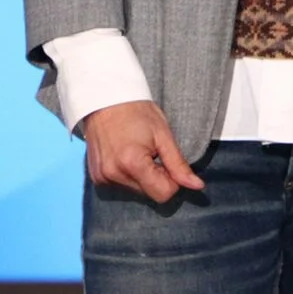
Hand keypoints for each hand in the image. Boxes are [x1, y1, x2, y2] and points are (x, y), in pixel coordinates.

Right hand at [81, 99, 205, 203]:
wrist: (105, 99)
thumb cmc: (137, 112)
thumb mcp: (163, 134)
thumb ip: (179, 165)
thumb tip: (197, 186)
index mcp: (133, 164)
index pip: (163, 194)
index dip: (172, 180)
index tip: (167, 161)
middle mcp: (114, 175)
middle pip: (149, 193)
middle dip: (156, 178)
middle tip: (151, 153)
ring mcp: (102, 178)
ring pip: (136, 191)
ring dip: (142, 177)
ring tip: (136, 151)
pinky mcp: (96, 177)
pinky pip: (121, 186)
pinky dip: (128, 175)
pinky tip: (124, 155)